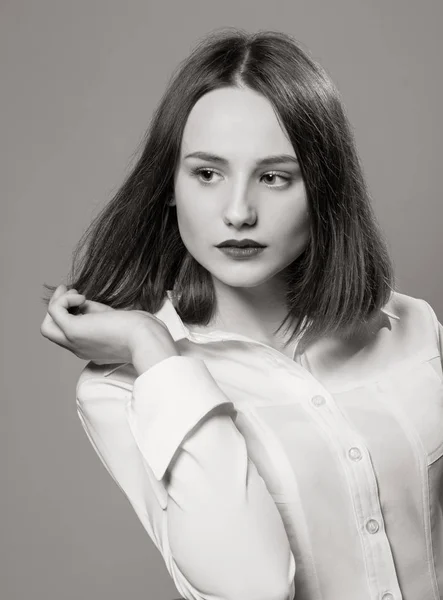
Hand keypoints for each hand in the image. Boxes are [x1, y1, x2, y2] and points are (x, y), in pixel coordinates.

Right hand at [40, 284, 177, 366]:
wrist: (147, 338)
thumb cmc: (142, 330)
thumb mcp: (116, 321)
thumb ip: (99, 314)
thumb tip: (84, 304)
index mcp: (91, 348)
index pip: (69, 332)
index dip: (73, 312)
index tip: (84, 300)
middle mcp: (79, 348)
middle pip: (51, 332)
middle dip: (57, 308)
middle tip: (71, 293)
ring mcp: (75, 342)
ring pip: (47, 326)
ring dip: (56, 303)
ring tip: (75, 293)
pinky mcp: (75, 331)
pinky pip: (54, 311)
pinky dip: (64, 299)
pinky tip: (81, 296)